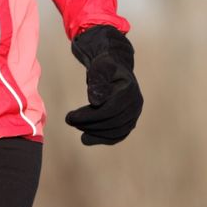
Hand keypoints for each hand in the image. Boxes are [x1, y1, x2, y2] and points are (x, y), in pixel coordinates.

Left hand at [63, 25, 141, 145]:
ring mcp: (135, 114)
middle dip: (89, 124)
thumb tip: (95, 101)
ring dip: (94, 133)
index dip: (89, 116)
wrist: (114, 68)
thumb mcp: (98, 68)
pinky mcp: (130, 122)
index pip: (110, 110)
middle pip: (113, 122)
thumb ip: (97, 81)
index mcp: (130, 90)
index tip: (70, 117)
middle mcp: (136, 104)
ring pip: (115, 132)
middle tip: (69, 120)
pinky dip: (101, 139)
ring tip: (76, 126)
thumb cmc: (104, 67)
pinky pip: (117, 136)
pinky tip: (85, 138)